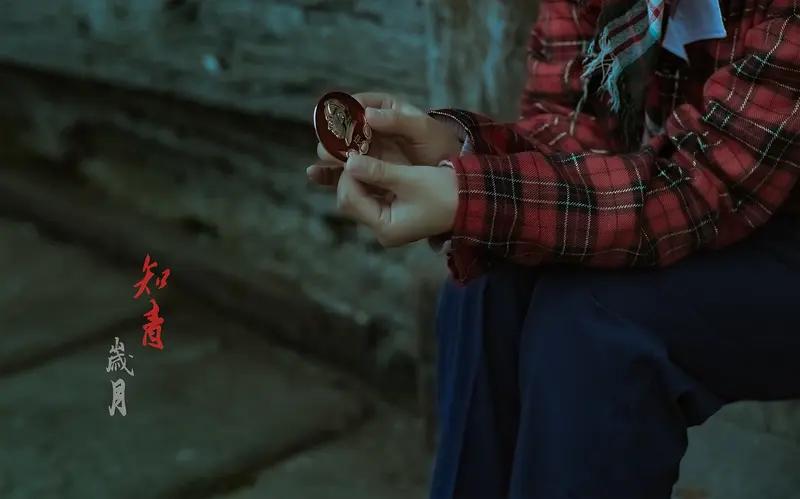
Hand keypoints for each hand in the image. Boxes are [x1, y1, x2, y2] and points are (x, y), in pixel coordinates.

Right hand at [307, 92, 461, 186]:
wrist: (449, 176)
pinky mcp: (364, 172)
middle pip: (343, 128)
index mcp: (384, 109)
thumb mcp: (423, 130)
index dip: (344, 109)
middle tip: (332, 143)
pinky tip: (315, 175)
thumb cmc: (439, 146)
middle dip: (334, 135)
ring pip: (339, 150)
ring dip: (329, 154)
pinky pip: (342, 172)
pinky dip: (328, 174)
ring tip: (325, 159)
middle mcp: (370, 129)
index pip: (357, 103)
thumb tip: (368, 113)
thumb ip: (398, 120)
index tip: (337, 118)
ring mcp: (366, 151)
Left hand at [336, 154, 457, 246]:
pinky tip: (370, 163)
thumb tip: (349, 162)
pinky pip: (371, 196)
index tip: (353, 152)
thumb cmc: (444, 191)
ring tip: (361, 154)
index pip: (350, 200)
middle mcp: (382, 230)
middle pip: (351, 201)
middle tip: (355, 152)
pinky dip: (368, 180)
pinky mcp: (393, 215)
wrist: (471, 200)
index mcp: (386, 227)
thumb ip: (378, 171)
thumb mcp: (410, 178)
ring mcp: (387, 223)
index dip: (347, 175)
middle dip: (350, 177)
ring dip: (358, 177)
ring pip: (359, 197)